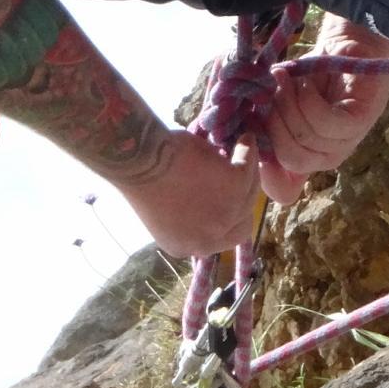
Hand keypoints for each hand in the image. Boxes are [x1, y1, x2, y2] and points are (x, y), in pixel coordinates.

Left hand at [116, 127, 263, 258]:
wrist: (140, 160)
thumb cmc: (143, 178)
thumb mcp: (165, 211)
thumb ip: (190, 215)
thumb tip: (216, 193)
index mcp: (183, 247)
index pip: (220, 241)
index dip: (228, 218)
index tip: (229, 199)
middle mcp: (207, 240)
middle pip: (242, 225)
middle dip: (242, 202)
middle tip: (241, 178)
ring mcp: (225, 216)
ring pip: (249, 194)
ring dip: (247, 172)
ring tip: (242, 148)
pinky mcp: (236, 188)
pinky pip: (249, 168)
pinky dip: (246, 152)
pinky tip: (244, 140)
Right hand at [258, 15, 388, 203]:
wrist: (348, 42)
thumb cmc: (312, 73)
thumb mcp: (279, 101)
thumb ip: (264, 124)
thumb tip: (240, 147)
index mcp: (307, 158)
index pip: (282, 187)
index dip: (263, 167)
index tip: (248, 129)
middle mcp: (327, 157)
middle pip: (290, 158)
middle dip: (271, 122)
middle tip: (267, 91)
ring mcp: (347, 142)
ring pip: (305, 137)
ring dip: (288, 103)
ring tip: (285, 78)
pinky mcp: (360, 121)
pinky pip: (323, 122)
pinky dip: (307, 99)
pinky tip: (303, 81)